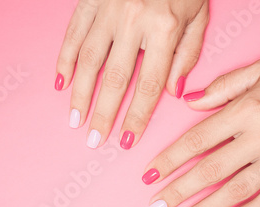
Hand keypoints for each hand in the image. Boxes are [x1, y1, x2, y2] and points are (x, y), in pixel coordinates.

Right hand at [55, 0, 208, 148]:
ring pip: (89, 60)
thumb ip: (188, 54)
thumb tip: (174, 92)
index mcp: (165, 28)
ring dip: (80, 93)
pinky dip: (64, 59)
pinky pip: (73, 33)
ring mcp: (108, 10)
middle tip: (94, 139)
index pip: (150, 85)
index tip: (127, 140)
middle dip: (104, 113)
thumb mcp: (199, 14)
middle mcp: (134, 21)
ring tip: (74, 120)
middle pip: (116, 79)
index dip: (137, 117)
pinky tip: (60, 83)